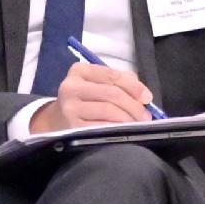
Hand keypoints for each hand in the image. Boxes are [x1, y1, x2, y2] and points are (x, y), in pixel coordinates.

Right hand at [36, 56, 156, 132]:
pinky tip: (123, 132)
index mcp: (80, 71)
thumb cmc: (85, 99)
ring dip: (128, 119)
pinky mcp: (72, 128)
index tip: (147, 98)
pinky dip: (117, 130)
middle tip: (145, 116)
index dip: (134, 86)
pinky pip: (102, 128)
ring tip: (137, 125)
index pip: (112, 75)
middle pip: (112, 94)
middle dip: (134, 106)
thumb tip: (143, 94)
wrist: (57, 121)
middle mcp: (71, 87)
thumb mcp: (98, 83)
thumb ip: (121, 81)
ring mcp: (70, 108)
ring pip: (108, 111)